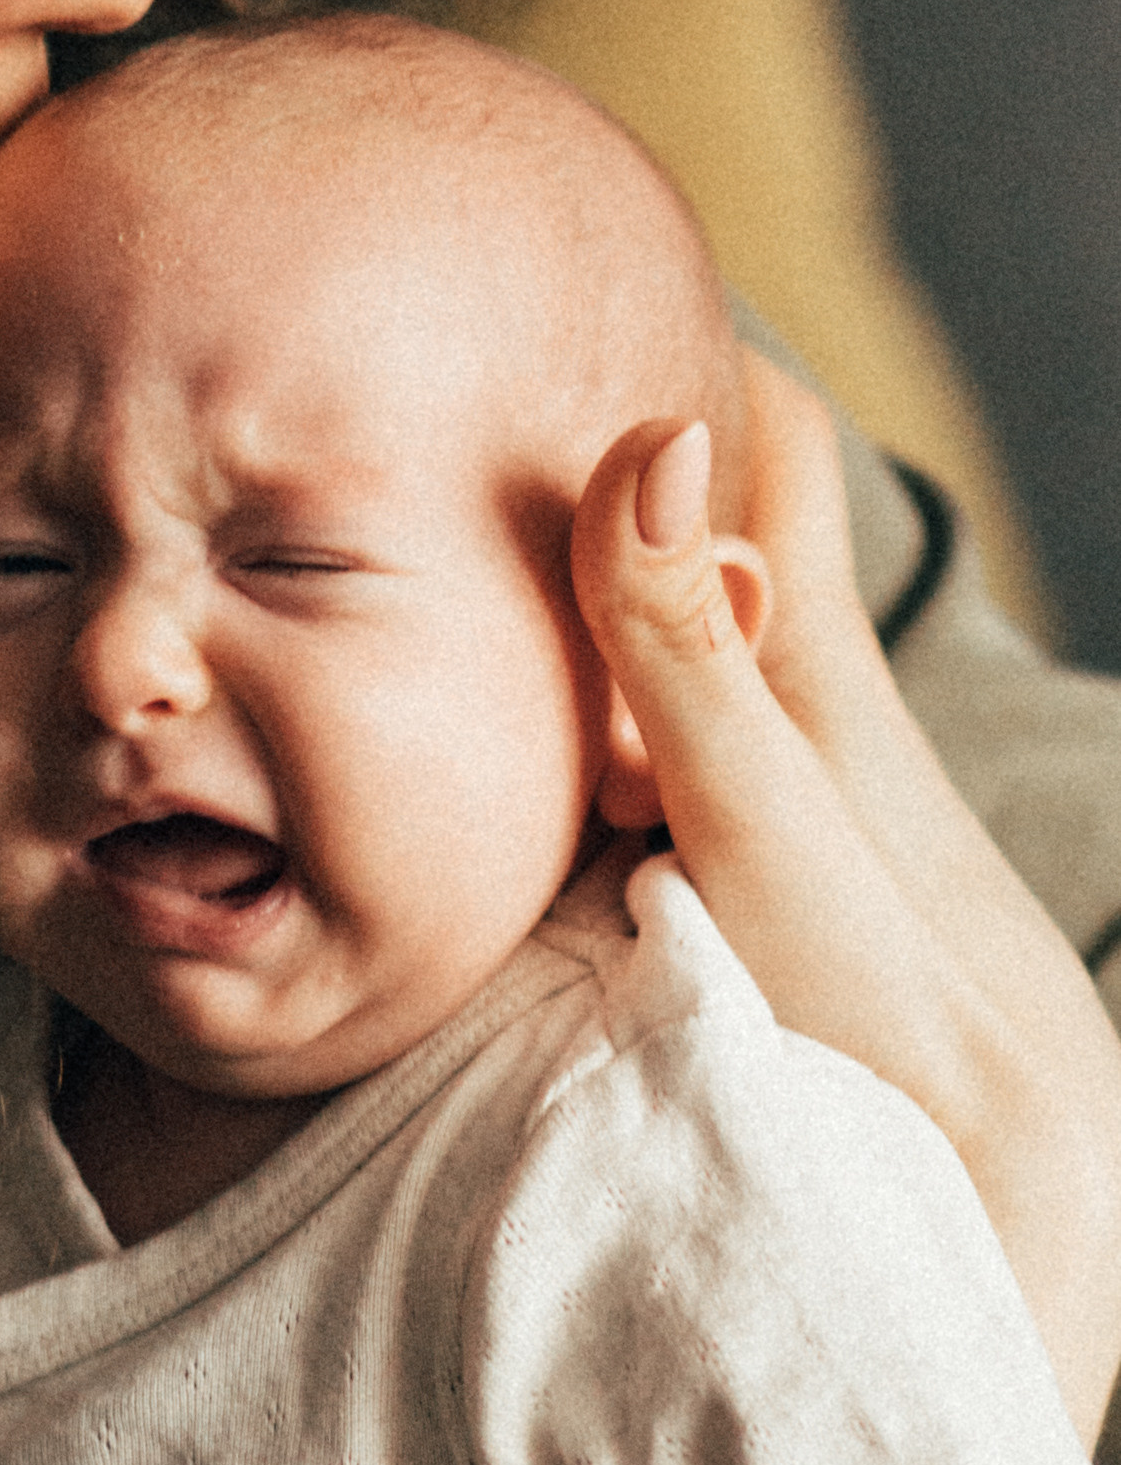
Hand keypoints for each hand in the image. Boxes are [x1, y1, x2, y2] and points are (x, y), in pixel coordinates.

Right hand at [573, 359, 1120, 1442]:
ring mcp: (773, 802)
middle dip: (609, 450)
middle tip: (477, 378)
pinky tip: (531, 732)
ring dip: (589, 585)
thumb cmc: (900, 1025)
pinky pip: (656, 755)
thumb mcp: (766, 824)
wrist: (1005, 1205)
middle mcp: (795, 716)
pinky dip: (591, 711)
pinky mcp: (747, 889)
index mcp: (806, 670)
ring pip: (673, 646)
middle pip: (699, 533)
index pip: (764, 442)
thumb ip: (686, 653)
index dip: (688, 340)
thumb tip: (649, 440)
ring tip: (460, 523)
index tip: (576, 259)